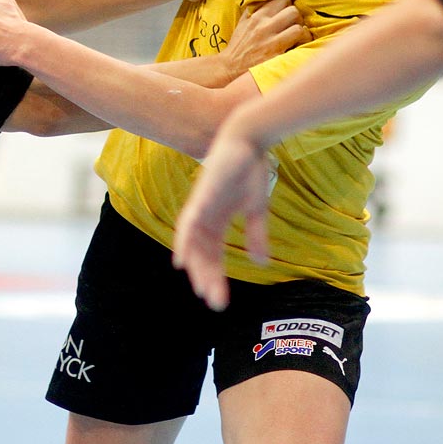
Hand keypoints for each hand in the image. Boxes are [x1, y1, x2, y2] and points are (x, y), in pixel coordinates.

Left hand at [172, 131, 274, 309]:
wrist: (248, 141)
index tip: (219, 300)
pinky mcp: (202, 193)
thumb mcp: (256, 209)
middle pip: (201, 253)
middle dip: (206, 277)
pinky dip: (185, 238)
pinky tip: (182, 255)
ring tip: (199, 286)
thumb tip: (260, 263)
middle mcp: (204, 215)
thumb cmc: (250, 171)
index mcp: (217, 220)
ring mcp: (201, 204)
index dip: (215, 276)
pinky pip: (191, 219)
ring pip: (192, 241)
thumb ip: (256, 235)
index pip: (213, 254)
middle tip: (213, 302)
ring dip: (196, 264)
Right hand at [220, 0, 309, 80]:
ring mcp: (271, 41)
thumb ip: (254, 10)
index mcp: (257, 16)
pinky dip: (302, 43)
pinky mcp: (277, 55)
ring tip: (299, 36)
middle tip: (294, 24)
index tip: (286, 11)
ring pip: (299, 27)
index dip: (288, 5)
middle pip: (293, 11)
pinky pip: (298, 43)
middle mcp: (264, 26)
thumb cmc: (239, 45)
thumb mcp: (243, 23)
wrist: (231, 67)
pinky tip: (298, 45)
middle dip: (297, 17)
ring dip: (302, 31)